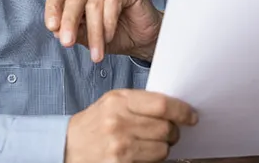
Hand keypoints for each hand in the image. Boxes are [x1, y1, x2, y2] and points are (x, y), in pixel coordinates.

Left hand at [45, 0, 162, 62]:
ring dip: (94, 32)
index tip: (52, 28)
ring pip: (93, 5)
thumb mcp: (90, 39)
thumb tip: (56, 31)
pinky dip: (109, 22)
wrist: (144, 39)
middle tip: (67, 43)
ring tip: (98, 52)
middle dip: (69, 23)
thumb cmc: (117, 35)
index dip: (52, 10)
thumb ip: (74, 32)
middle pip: (73, 0)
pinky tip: (110, 36)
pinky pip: (112, 1)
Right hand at [65, 89, 197, 162]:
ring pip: (162, 149)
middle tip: (170, 132)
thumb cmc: (94, 123)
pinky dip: (152, 159)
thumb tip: (174, 107)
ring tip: (151, 143)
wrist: (67, 147)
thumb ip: (140, 102)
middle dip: (173, 131)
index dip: (182, 111)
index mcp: (119, 101)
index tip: (191, 116)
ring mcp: (120, 146)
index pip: (162, 105)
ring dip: (163, 147)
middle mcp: (119, 123)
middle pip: (166, 128)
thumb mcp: (113, 102)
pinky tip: (142, 154)